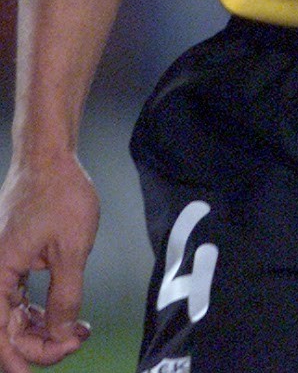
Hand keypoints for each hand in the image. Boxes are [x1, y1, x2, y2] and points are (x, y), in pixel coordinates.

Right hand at [0, 154, 98, 370]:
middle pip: (6, 332)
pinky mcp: (10, 263)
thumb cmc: (59, 193)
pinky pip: (17, 302)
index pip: (2, 335)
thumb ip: (65, 297)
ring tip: (78, 330)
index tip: (52, 360)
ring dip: (42, 331)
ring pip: (12, 320)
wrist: (49, 157)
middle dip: (41, 344)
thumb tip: (62, 335)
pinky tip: (65, 317)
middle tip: (77, 339)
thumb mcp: (71, 248)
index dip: (25, 358)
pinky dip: (38, 314)